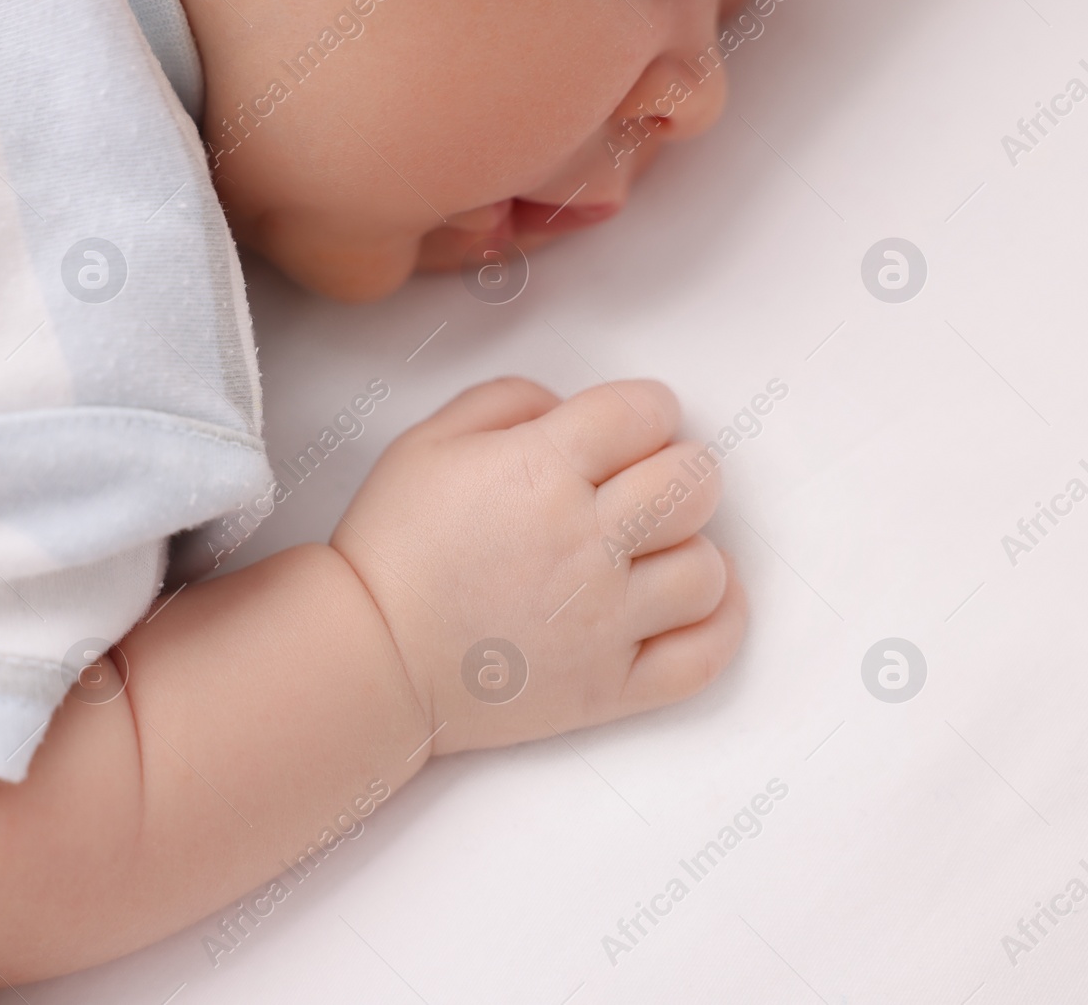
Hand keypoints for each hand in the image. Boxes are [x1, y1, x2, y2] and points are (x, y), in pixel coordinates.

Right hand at [331, 377, 745, 754]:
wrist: (370, 656)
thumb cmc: (392, 544)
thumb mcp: (427, 440)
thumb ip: (507, 400)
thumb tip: (570, 408)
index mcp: (541, 468)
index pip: (645, 412)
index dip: (644, 410)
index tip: (627, 428)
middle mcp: (585, 540)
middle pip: (693, 482)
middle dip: (678, 469)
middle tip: (645, 483)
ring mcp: (604, 620)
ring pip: (706, 568)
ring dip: (690, 548)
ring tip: (654, 550)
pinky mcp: (609, 686)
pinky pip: (703, 656)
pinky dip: (717, 624)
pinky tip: (695, 602)